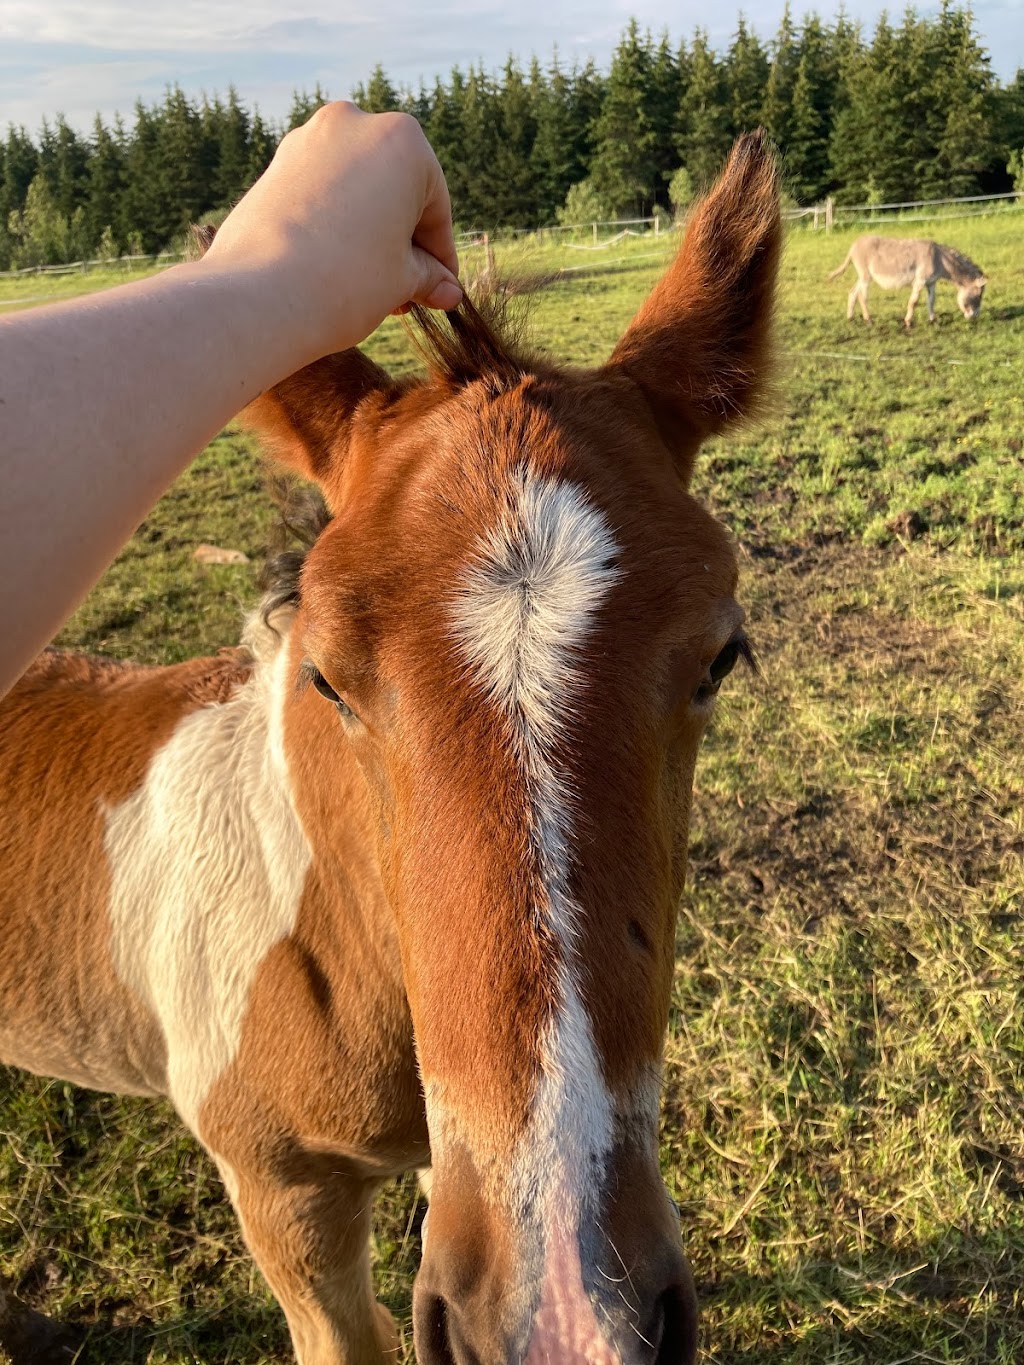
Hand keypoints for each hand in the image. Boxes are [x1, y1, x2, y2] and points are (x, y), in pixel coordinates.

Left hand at [200, 102, 462, 362]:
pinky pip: (321, 195)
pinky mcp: (275, 165)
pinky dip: (335, 225)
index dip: (441, 258)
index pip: (435, 208)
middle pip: (394, 194)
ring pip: (356, 192)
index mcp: (402, 140)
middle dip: (403, 245)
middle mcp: (355, 123)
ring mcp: (308, 140)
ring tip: (371, 289)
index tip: (440, 291)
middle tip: (407, 296)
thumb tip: (446, 290)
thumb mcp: (402, 281)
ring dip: (370, 235)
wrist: (260, 297)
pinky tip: (336, 269)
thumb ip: (428, 276)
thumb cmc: (345, 282)